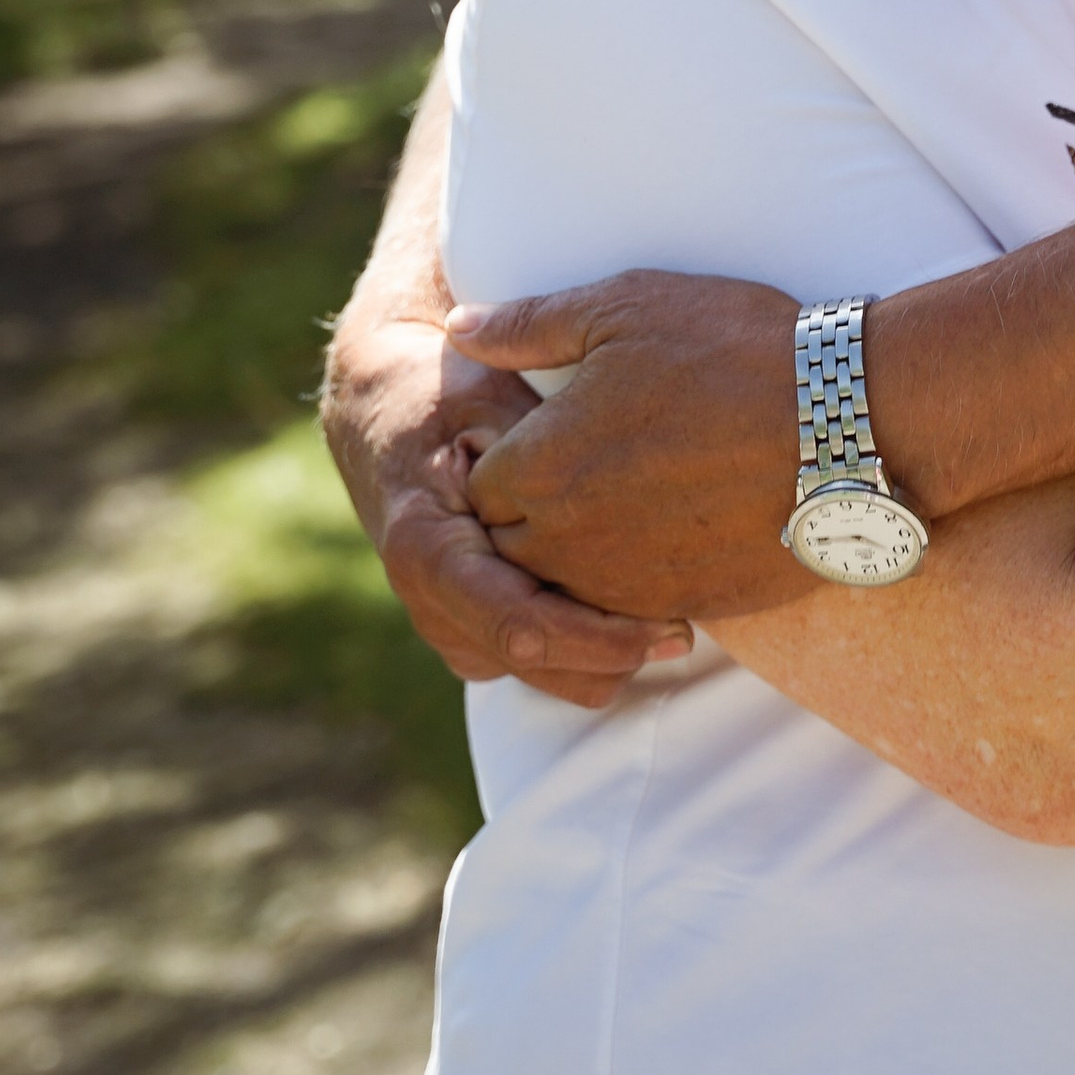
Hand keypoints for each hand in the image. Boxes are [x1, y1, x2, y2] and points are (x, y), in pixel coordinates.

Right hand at [319, 311, 689, 709]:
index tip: (670, 627)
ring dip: (606, 654)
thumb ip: (536, 450)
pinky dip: (587, 646)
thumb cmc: (451, 396)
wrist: (386, 412)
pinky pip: (544, 666)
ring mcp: (449, 628)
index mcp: (429, 550)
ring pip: (550, 678)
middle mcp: (432, 606)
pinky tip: (625, 598)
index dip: (600, 637)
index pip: (522, 625)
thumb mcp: (492, 399)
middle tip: (688, 625)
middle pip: (543, 666)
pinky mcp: (472, 637)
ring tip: (665, 607)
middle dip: (618, 655)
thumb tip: (596, 490)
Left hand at [452, 271, 805, 623]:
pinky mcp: (684, 606)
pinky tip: (671, 528)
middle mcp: (571, 540)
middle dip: (529, 510)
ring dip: (578, 550)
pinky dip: (636, 576)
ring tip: (626, 495)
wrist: (849, 424)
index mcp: (542, 466)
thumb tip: (457, 328)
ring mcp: (628, 583)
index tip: (537, 429)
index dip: (499, 455)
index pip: (475, 485)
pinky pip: (629, 609)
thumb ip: (529, 325)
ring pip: (565, 586)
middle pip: (510, 546)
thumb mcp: (626, 309)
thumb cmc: (735, 351)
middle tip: (581, 462)